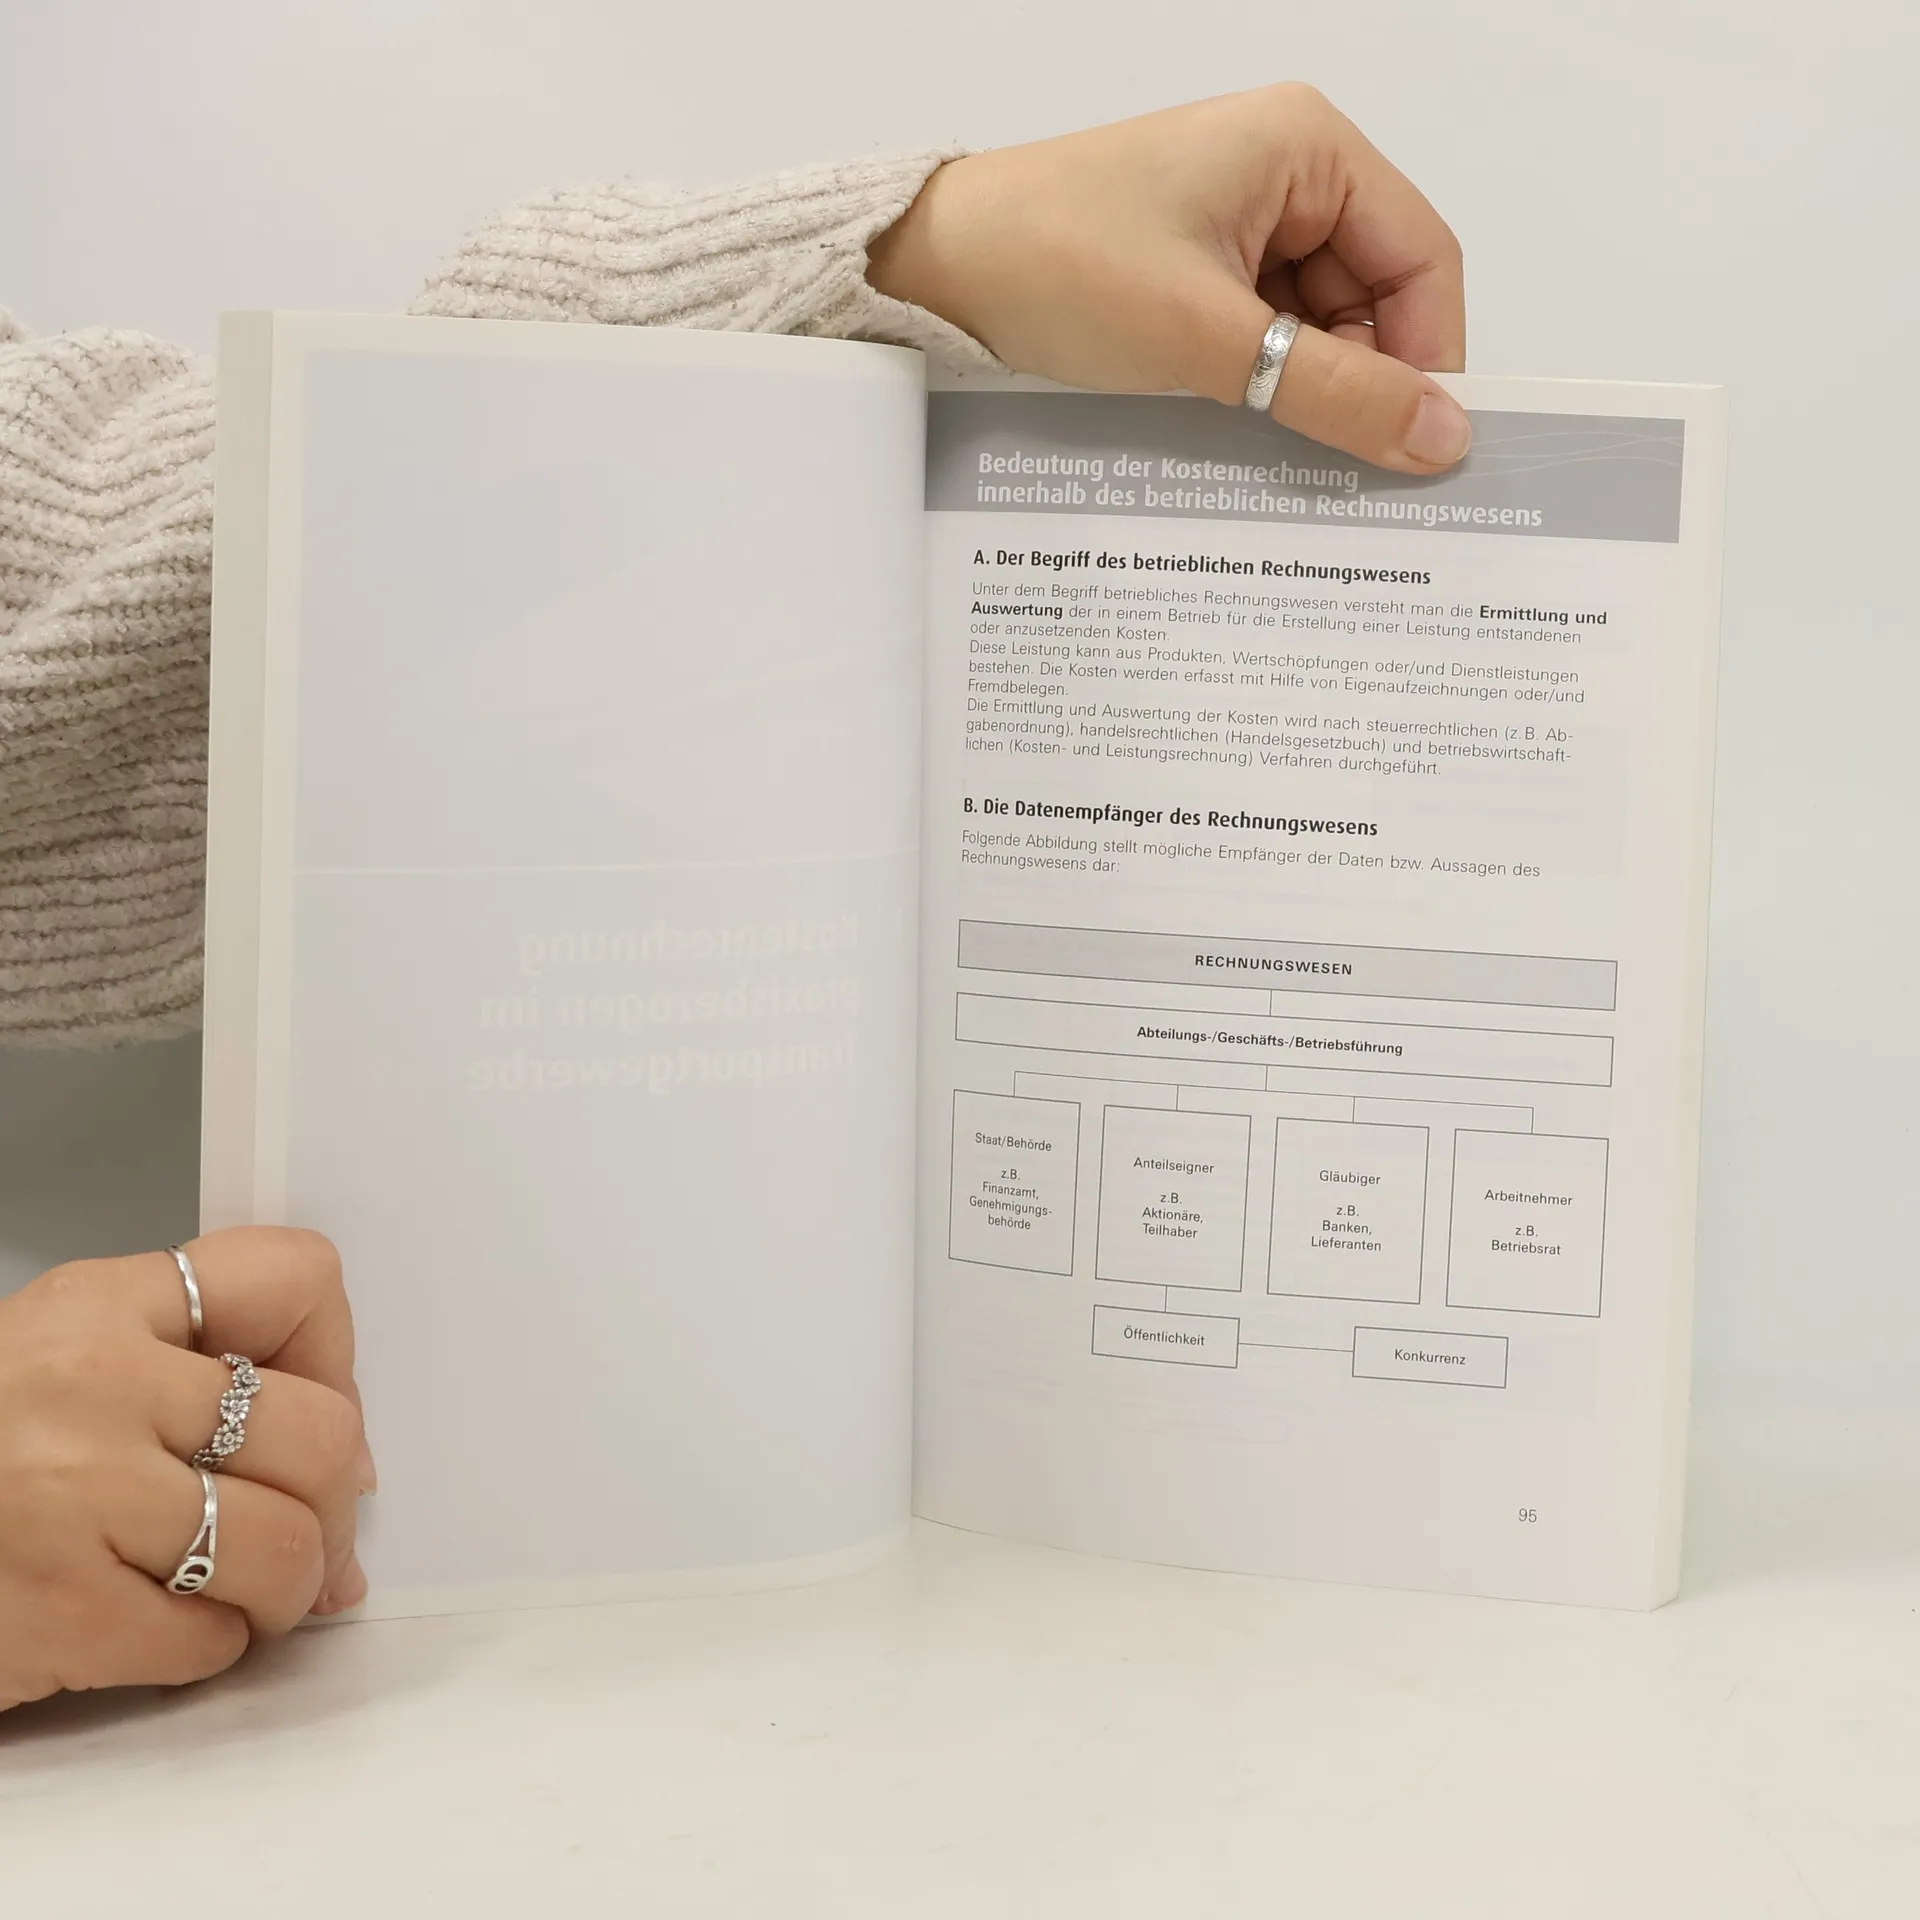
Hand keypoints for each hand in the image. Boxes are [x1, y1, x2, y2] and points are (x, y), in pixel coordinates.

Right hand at [0, 1229, 372, 1711]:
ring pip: (287, 1546)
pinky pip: (210, 1638)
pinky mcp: (58, 1611)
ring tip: (241, 1587)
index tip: (319, 1400)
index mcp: (100, 1306)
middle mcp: (94, 1387)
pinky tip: (160, 1625)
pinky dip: (207, 1647)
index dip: (335, 1352)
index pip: (296, 1277)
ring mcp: (75, 1498)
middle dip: (332, 1502)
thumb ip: (194, 1377)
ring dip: (285, 1588)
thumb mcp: (63, 1359)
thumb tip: (353, 1477)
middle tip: (304, 1531)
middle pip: (321, 1433)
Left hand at [868, 84, 1468, 472]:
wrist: (929, 274)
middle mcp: (1284, 176)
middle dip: (1364, 384)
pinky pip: (1264, 341)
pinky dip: (1263, 391)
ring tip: (1279, 459)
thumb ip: (1336, 393)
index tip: (1419, 449)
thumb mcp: (1210, 340)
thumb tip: (1444, 441)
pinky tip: (1242, 439)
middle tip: (1349, 478)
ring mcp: (1238, 226)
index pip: (1422, 260)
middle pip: (1376, 299)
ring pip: (1319, 331)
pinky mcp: (1195, 274)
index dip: (1430, 358)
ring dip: (1307, 396)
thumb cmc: (1058, 267)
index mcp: (1308, 148)